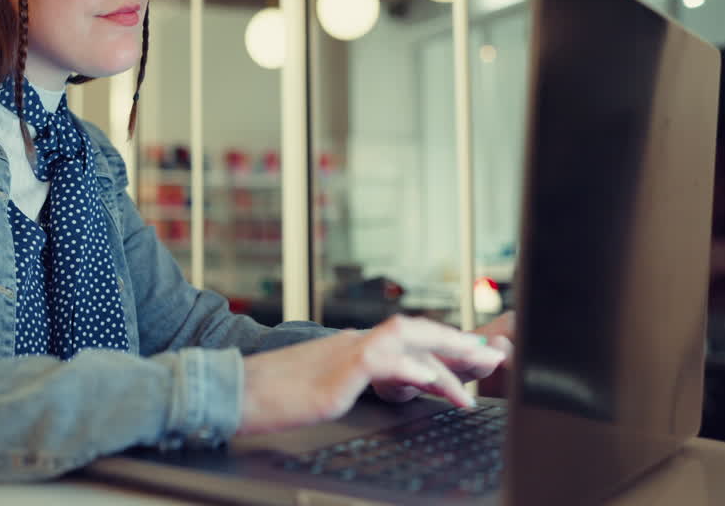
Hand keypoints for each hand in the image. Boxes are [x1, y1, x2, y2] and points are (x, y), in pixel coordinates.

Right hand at [238, 315, 505, 435]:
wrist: (233, 391)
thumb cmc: (269, 396)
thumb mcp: (320, 389)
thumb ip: (351, 383)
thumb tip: (382, 391)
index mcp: (348, 346)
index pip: (404, 337)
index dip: (441, 343)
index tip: (471, 352)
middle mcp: (351, 342)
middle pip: (414, 329)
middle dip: (456, 340)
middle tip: (491, 354)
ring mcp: (345, 353)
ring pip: (409, 339)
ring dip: (447, 353)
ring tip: (477, 368)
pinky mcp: (339, 372)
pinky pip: (388, 363)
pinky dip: (418, 371)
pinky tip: (439, 384)